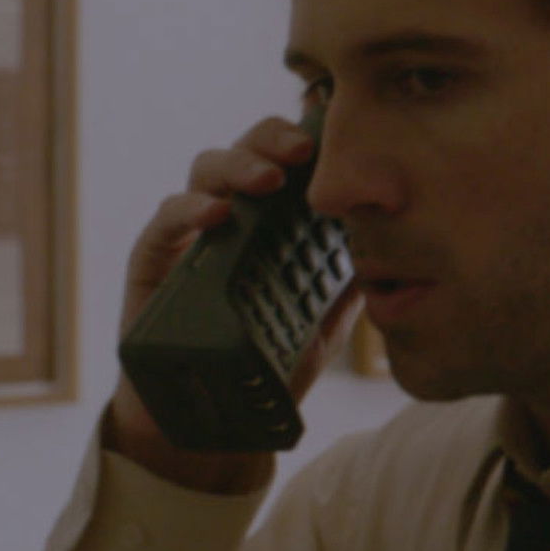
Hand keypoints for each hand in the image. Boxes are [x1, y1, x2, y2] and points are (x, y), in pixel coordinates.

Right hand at [105, 116, 362, 493]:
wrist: (215, 417)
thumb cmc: (270, 360)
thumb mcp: (324, 319)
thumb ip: (351, 282)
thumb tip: (396, 249)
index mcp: (276, 217)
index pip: (288, 159)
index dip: (307, 136)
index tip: (336, 132)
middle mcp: (234, 213)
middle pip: (248, 149)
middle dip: (274, 139)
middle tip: (302, 151)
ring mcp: (192, 231)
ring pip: (205, 169)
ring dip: (238, 166)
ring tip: (267, 180)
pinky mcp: (153, 258)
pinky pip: (165, 220)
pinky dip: (188, 209)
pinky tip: (216, 215)